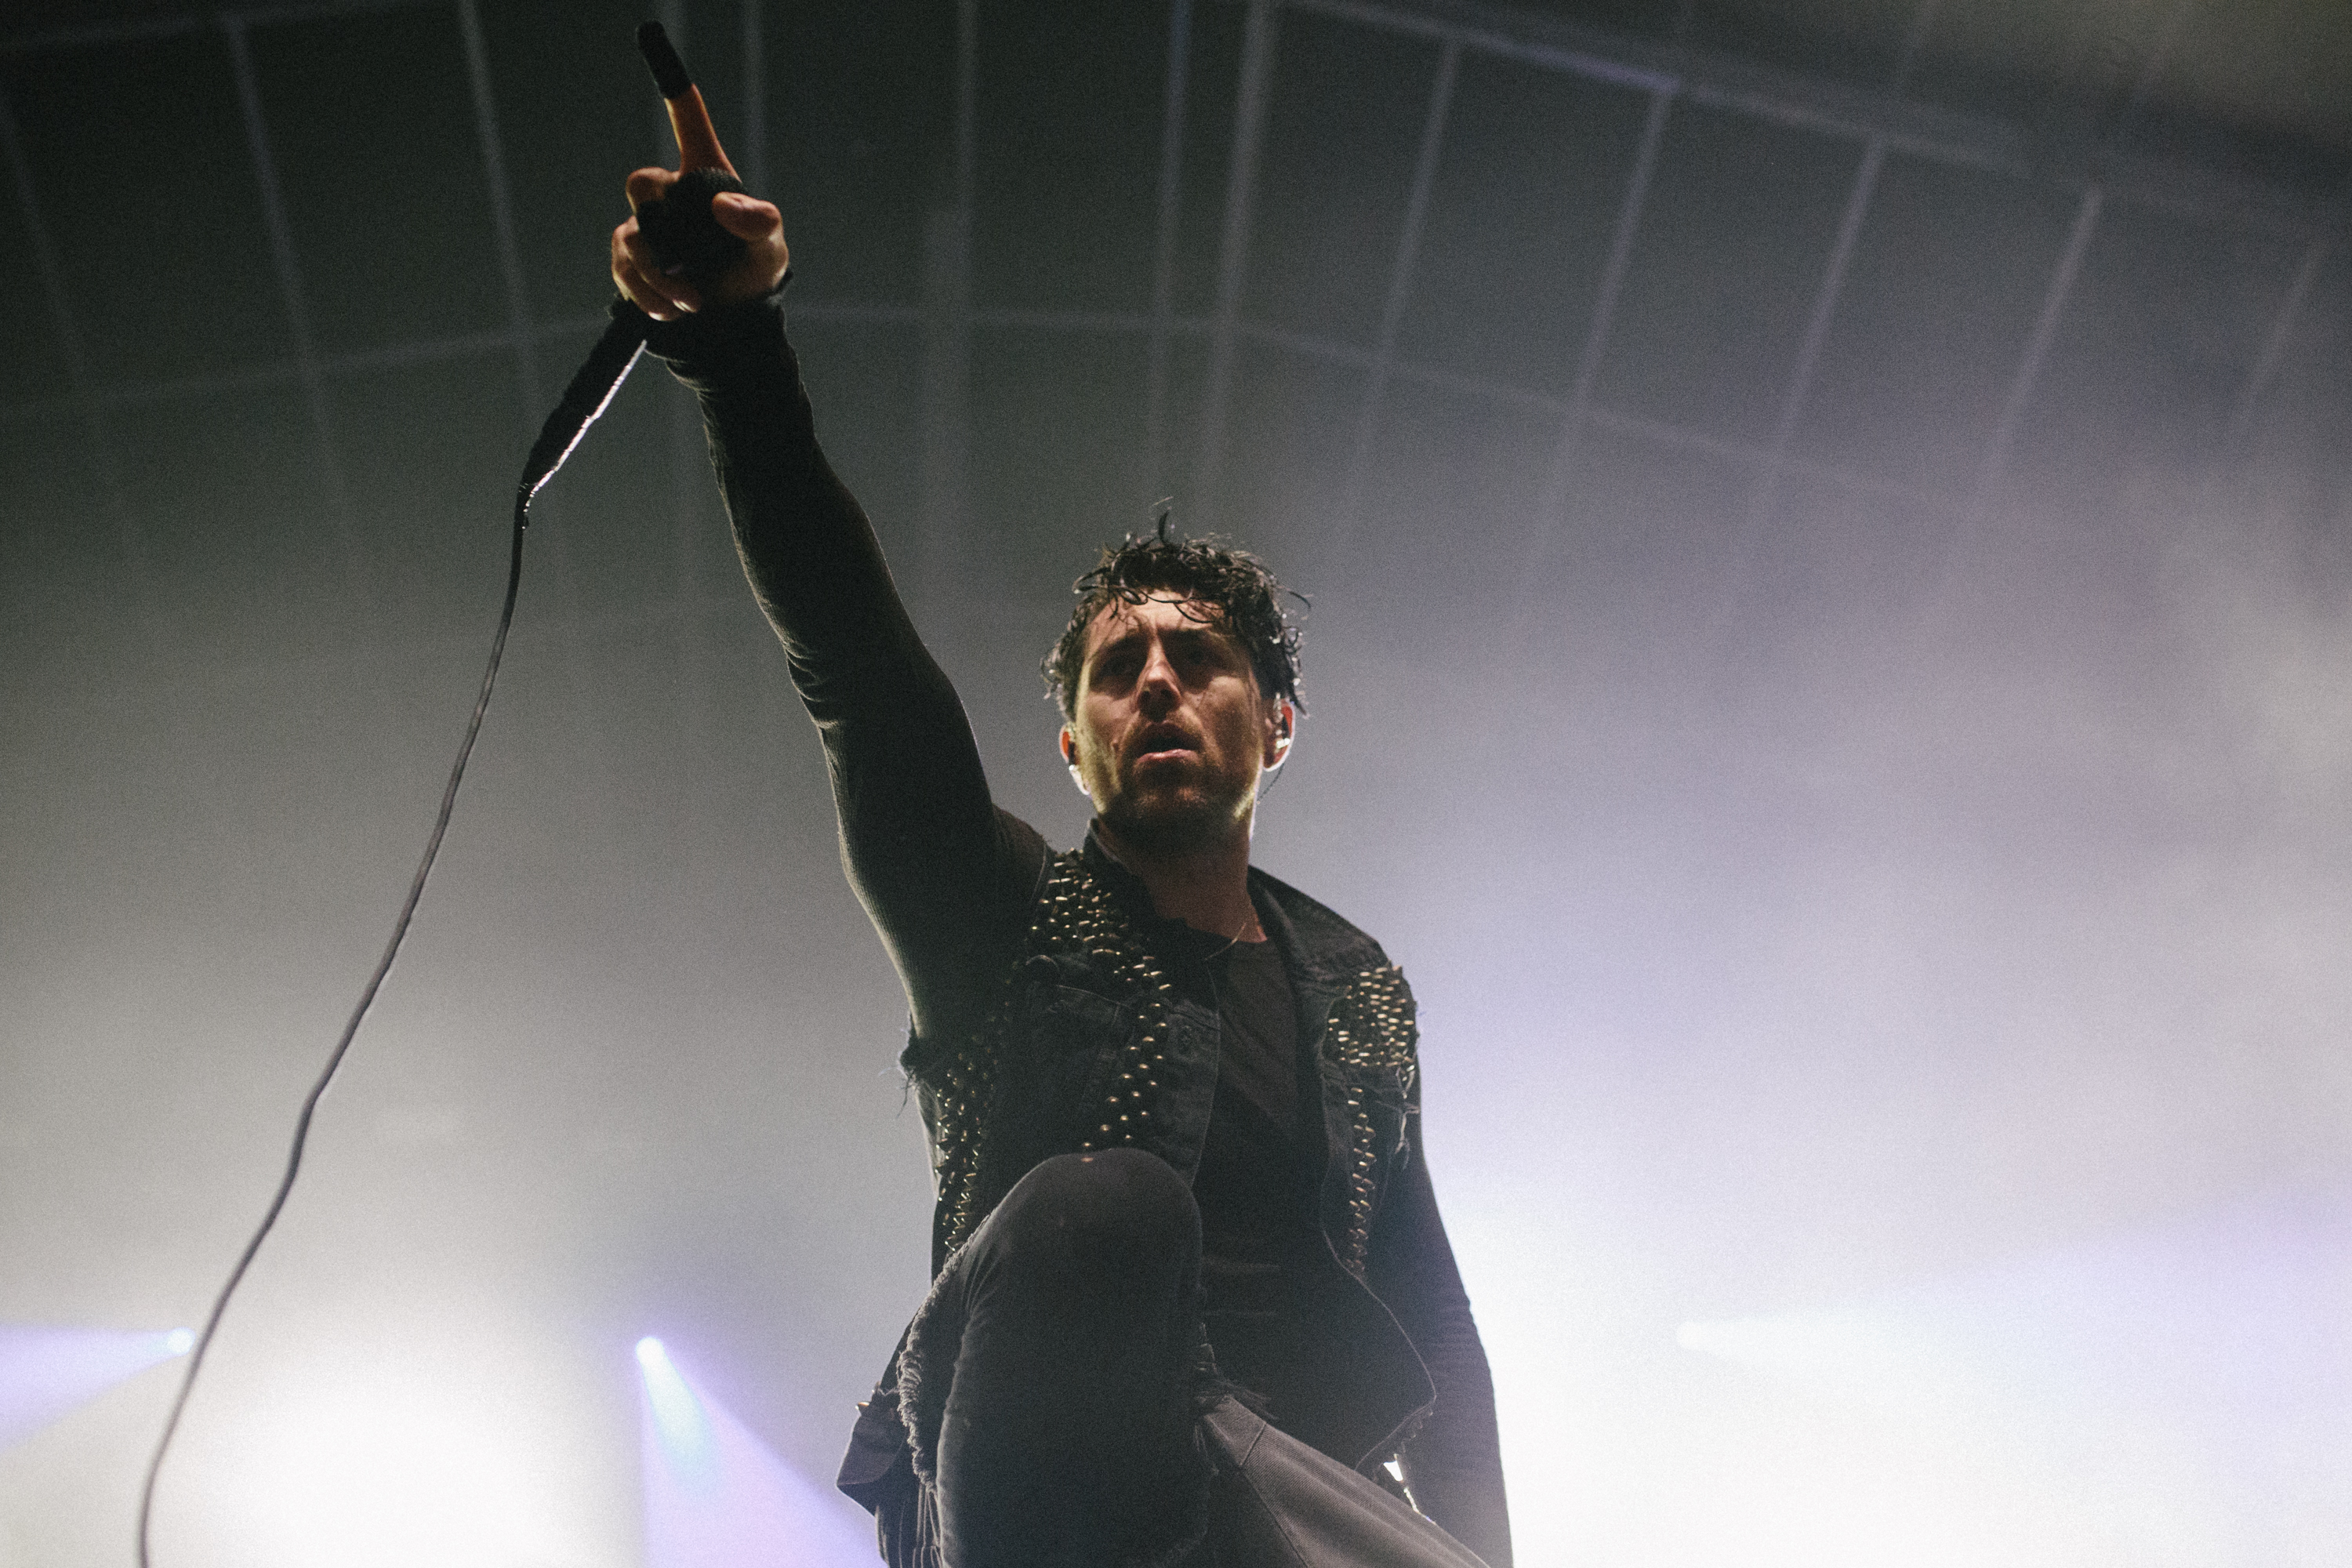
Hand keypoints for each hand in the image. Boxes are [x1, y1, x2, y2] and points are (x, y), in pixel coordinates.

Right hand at [608, 80, 788, 319]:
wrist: (733, 326)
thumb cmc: (755, 272)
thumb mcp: (770, 246)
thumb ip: (758, 220)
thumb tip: (724, 206)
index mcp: (704, 175)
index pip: (688, 122)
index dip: (674, 87)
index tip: (652, 36)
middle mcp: (670, 196)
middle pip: (641, 183)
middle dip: (658, 218)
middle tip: (690, 257)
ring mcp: (647, 230)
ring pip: (630, 236)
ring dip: (659, 273)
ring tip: (693, 300)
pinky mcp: (633, 265)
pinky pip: (623, 269)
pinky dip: (648, 293)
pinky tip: (674, 308)